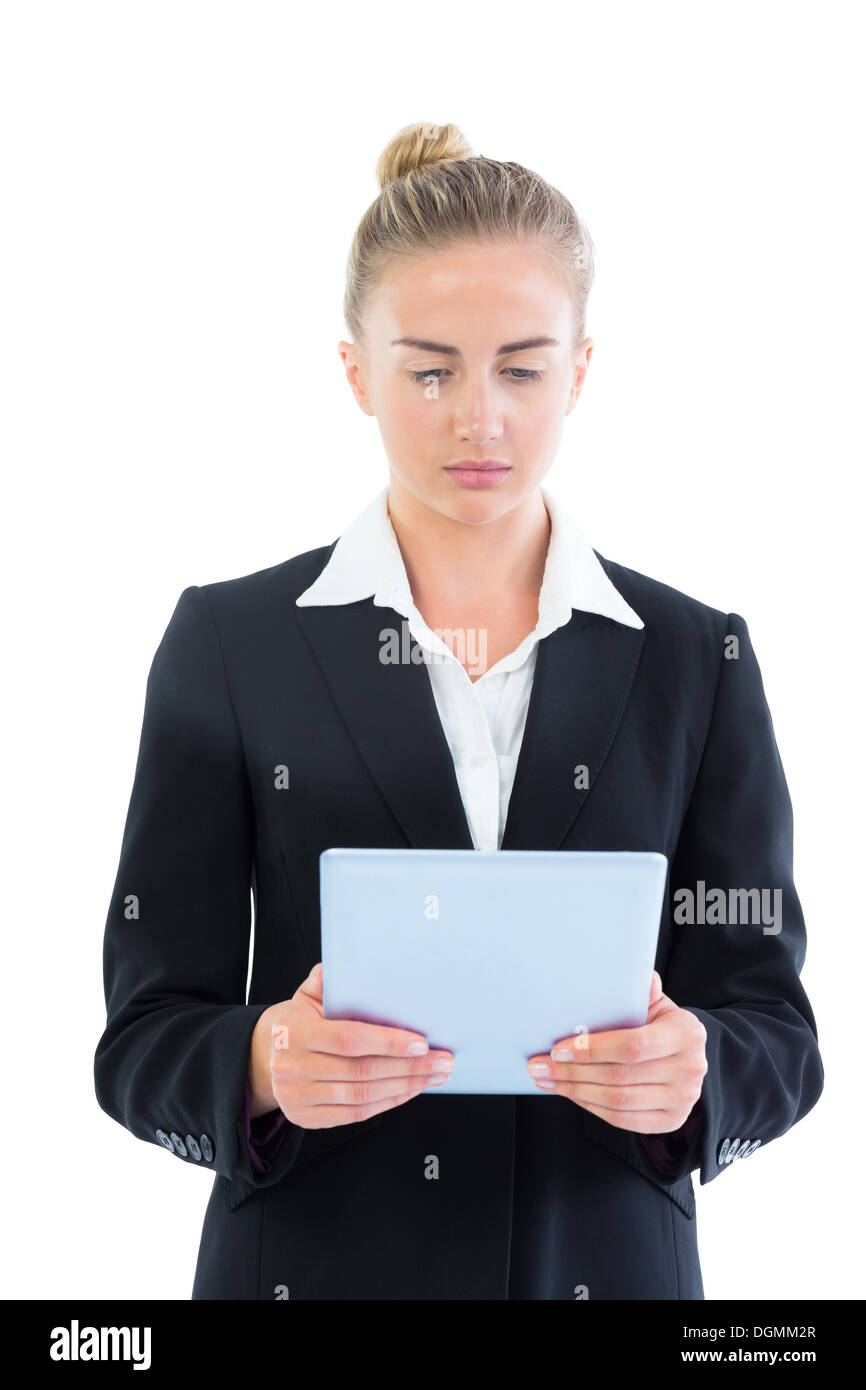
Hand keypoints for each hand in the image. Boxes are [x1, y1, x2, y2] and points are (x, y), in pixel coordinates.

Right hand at [248, 962, 454, 1128]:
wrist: (262, 1056)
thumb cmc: (296, 1022)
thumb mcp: (305, 995)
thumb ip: (326, 981)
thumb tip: (347, 965)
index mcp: (294, 1032)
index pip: (349, 1039)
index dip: (388, 1042)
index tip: (422, 1042)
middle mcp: (293, 1067)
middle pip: (362, 1071)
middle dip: (410, 1067)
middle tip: (443, 1060)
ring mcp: (298, 1096)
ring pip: (363, 1096)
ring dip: (406, 1086)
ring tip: (435, 1075)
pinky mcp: (306, 1118)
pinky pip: (356, 1114)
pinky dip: (389, 1102)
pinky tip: (411, 1089)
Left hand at [525, 970, 707, 1134]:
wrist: (686, 1055)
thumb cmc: (661, 1025)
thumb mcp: (656, 1004)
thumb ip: (640, 991)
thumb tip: (632, 974)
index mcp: (687, 1033)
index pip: (633, 1045)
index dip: (592, 1049)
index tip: (558, 1048)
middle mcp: (690, 1068)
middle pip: (620, 1076)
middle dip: (571, 1072)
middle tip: (539, 1066)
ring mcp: (683, 1098)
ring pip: (618, 1101)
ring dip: (575, 1091)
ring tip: (548, 1080)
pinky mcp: (671, 1120)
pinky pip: (623, 1119)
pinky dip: (591, 1107)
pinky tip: (571, 1094)